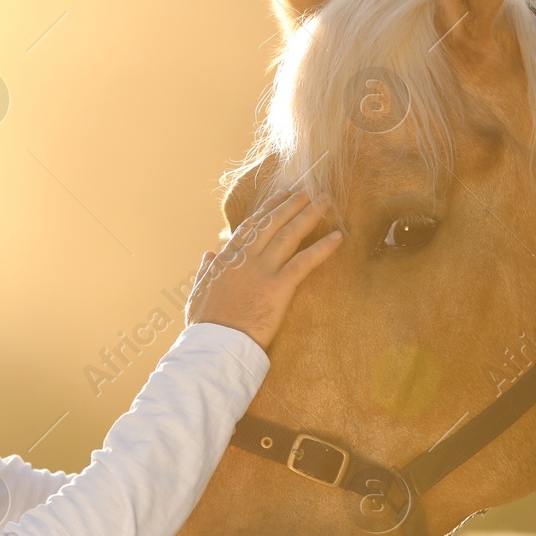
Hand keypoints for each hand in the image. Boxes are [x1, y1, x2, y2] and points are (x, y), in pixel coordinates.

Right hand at [185, 189, 342, 349]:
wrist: (215, 345)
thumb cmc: (205, 324)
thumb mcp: (198, 292)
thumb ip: (205, 269)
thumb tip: (208, 253)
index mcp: (226, 259)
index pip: (250, 226)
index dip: (268, 208)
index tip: (281, 195)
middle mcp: (246, 259)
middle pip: (272, 223)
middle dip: (292, 204)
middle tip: (308, 190)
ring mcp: (263, 271)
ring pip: (289, 235)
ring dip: (309, 215)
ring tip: (325, 201)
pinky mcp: (279, 287)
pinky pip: (305, 263)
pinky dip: (322, 248)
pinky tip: (338, 236)